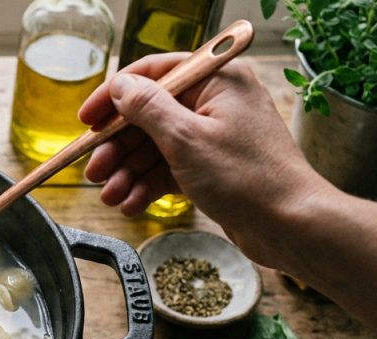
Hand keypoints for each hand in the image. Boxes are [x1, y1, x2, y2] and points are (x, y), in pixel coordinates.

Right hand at [77, 53, 330, 264]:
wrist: (290, 224)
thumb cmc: (248, 178)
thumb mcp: (186, 138)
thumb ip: (147, 108)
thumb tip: (120, 87)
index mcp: (216, 80)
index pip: (153, 74)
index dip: (113, 97)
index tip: (86, 119)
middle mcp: (215, 102)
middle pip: (148, 116)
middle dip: (117, 147)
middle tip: (94, 170)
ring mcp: (213, 135)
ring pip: (155, 147)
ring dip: (128, 172)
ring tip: (110, 196)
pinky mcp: (211, 166)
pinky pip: (168, 169)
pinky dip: (147, 186)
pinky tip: (130, 203)